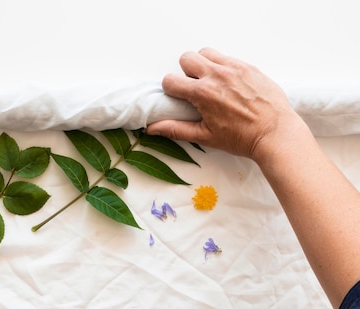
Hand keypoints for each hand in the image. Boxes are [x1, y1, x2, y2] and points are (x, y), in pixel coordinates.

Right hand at [146, 48, 306, 162]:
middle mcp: (217, 75)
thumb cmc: (241, 137)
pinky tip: (229, 84)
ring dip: (203, 64)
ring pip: (207, 52)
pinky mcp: (248, 66)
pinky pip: (227, 57)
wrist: (274, 133)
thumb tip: (152, 128)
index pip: (171, 80)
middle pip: (187, 58)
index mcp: (203, 93)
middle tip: (195, 88)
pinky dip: (223, 67)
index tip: (179, 98)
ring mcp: (234, 68)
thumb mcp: (205, 136)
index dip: (171, 89)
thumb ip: (176, 129)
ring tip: (211, 82)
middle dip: (186, 72)